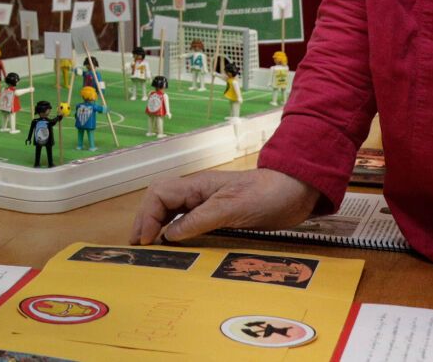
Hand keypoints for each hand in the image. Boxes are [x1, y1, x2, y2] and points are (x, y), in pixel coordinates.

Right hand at [131, 167, 318, 244]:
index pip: (158, 195)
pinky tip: (176, 246)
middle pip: (159, 202)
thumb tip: (168, 235)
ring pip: (171, 211)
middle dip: (145, 221)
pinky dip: (175, 233)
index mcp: (196, 186)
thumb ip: (198, 220)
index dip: (146, 216)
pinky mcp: (218, 216)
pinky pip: (188, 222)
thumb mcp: (230, 208)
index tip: (145, 240)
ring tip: (150, 247)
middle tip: (138, 246)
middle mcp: (197, 193)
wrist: (295, 191)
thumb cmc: (265, 194)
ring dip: (157, 226)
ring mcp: (206, 204)